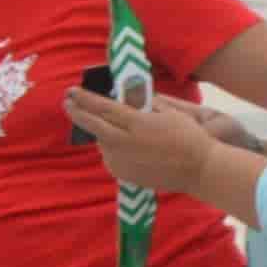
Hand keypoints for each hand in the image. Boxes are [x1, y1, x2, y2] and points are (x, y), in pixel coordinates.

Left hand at [59, 85, 234, 202]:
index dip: (84, 98)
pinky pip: (110, 157)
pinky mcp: (125, 175)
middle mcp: (124, 143)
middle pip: (93, 125)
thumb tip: (125, 100)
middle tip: (67, 102)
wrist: (200, 170)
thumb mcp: (168, 113)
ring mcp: (123, 161)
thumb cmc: (188, 137)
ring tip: (99, 122)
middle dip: (77, 112)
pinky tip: (117, 143)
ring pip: (102, 142)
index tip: (71, 91)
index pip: (102, 108)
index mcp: (136, 124)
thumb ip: (143, 107)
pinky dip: (110, 148)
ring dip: (99, 131)